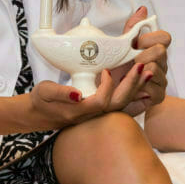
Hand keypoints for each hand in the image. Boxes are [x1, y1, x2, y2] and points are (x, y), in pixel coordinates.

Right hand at [29, 63, 147, 129]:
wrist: (38, 114)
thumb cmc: (41, 101)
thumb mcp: (45, 93)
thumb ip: (61, 93)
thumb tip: (77, 94)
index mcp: (78, 111)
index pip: (101, 102)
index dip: (107, 87)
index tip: (107, 71)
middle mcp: (90, 115)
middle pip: (117, 105)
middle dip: (131, 86)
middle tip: (141, 68)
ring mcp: (95, 114)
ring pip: (120, 105)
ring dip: (135, 89)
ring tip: (146, 74)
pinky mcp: (96, 110)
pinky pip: (119, 106)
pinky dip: (132, 97)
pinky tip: (142, 88)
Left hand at [110, 6, 169, 115]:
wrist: (109, 96)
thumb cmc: (116, 69)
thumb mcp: (121, 46)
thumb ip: (132, 28)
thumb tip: (143, 9)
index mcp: (154, 49)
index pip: (164, 37)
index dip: (148, 38)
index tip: (135, 44)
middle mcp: (162, 64)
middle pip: (161, 51)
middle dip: (140, 54)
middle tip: (127, 61)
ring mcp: (162, 80)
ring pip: (155, 69)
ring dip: (135, 73)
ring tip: (124, 76)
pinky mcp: (158, 96)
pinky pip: (153, 88)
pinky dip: (137, 88)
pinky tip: (129, 88)